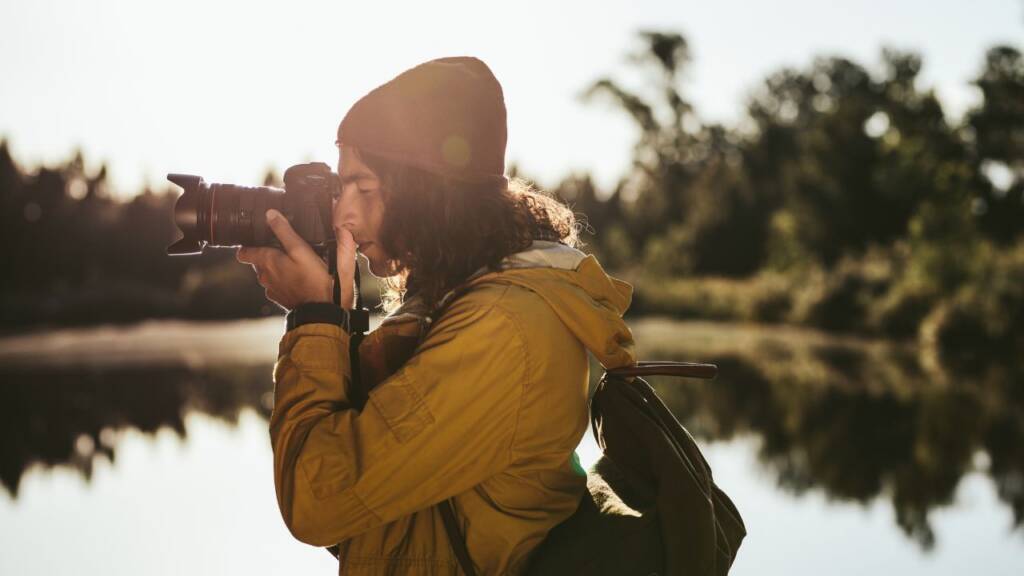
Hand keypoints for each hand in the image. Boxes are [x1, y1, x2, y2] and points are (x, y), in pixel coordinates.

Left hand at [237, 209, 356, 310]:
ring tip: (296, 264)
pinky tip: (300, 279)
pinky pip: (279, 285)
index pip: (244, 252)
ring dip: (278, 268)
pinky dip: (286, 280)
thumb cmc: (313, 280)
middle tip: (286, 248)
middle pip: (259, 262)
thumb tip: (270, 214)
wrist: (321, 311)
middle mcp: (264, 277)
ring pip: (269, 274)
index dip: (248, 245)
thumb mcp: (301, 250)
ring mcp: (272, 290)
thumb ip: (285, 231)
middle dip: (268, 255)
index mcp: (266, 262)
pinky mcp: (282, 299)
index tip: (256, 240)